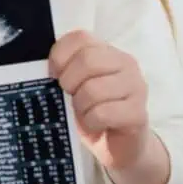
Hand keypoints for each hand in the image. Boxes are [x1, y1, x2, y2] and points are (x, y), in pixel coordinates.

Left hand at [49, 30, 150, 170]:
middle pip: (87, 60)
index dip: (60, 56)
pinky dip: (90, 123)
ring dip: (80, 107)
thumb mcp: (75, 86)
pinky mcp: (138, 113)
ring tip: (85, 114)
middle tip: (69, 97)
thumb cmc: (92, 111)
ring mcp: (136, 87)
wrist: (118, 146)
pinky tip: (95, 126)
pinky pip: (102, 113)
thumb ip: (65, 70)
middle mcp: (126, 63)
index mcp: (107, 51)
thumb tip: (44, 71)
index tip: (54, 76)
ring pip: (93, 90)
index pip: (80, 37)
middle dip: (69, 82)